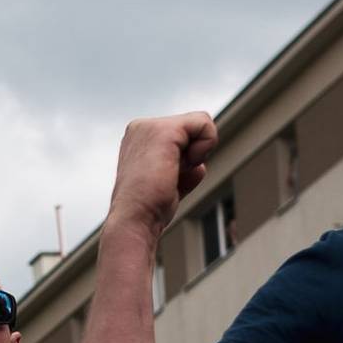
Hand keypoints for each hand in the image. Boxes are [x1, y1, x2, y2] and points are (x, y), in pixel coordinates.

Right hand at [108, 112, 219, 239]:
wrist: (135, 219)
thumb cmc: (149, 209)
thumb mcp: (168, 181)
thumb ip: (181, 166)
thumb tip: (198, 165)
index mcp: (138, 137)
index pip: (182, 134)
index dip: (186, 159)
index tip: (166, 179)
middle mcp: (142, 127)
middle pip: (192, 128)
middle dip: (193, 155)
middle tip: (170, 178)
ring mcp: (150, 126)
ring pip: (200, 123)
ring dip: (198, 153)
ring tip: (173, 173)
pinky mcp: (165, 130)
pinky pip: (204, 123)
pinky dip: (207, 144)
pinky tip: (187, 164)